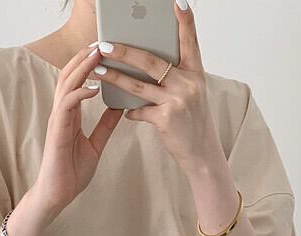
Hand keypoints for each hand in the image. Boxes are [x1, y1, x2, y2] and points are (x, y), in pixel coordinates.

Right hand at [32, 45, 123, 215]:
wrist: (58, 194)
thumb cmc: (72, 172)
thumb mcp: (96, 145)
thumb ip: (105, 126)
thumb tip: (120, 108)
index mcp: (70, 115)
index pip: (77, 81)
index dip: (88, 64)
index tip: (103, 50)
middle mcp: (62, 113)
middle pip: (70, 75)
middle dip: (84, 57)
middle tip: (100, 42)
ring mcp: (58, 121)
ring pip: (66, 84)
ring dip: (81, 68)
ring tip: (97, 55)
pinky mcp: (57, 131)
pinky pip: (66, 105)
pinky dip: (80, 93)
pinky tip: (94, 88)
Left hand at [91, 2, 223, 179]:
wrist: (202, 154)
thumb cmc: (193, 122)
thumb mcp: (191, 95)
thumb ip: (175, 79)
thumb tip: (146, 65)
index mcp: (195, 74)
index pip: (190, 42)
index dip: (184, 21)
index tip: (176, 2)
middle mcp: (188, 84)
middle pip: (151, 62)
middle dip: (125, 52)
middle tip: (105, 44)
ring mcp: (177, 101)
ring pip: (138, 85)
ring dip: (115, 77)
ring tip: (98, 69)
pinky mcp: (166, 119)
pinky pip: (139, 111)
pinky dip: (130, 111)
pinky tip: (124, 111)